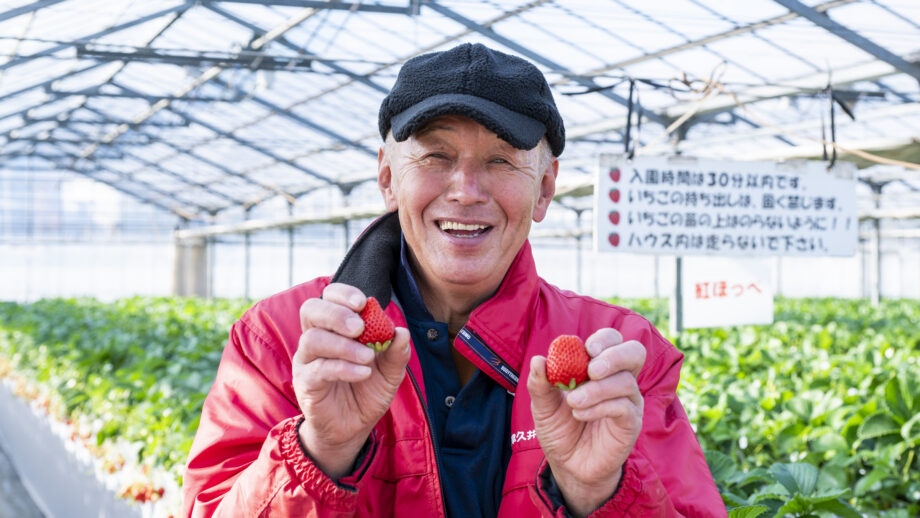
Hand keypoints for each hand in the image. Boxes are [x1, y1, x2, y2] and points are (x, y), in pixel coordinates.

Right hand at [292, 283, 410, 478]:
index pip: (329, 297)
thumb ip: (396, 352)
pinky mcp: (306, 383)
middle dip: (337, 313)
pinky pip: (319, 369)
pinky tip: (363, 373)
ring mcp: (307, 360)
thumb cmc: (368, 392)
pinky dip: (343, 368)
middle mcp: (316, 338)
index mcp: (335, 327)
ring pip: (313, 339)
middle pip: (311, 310)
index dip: (343, 294)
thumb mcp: (390, 372)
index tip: (363, 302)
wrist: (353, 428)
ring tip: (367, 357)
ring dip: (343, 345)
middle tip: (360, 326)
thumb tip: (401, 331)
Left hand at [527, 328, 645, 516]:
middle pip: (634, 352)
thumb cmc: (560, 429)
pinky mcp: (631, 423)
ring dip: (596, 390)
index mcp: (599, 367)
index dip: (603, 340)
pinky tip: (581, 415)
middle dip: (614, 356)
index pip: (611, 341)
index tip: (586, 349)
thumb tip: (538, 360)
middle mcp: (619, 379)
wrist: (568, 464)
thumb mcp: (543, 405)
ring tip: (573, 403)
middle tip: (591, 369)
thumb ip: (540, 383)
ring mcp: (629, 401)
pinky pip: (623, 407)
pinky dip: (599, 408)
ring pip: (625, 382)